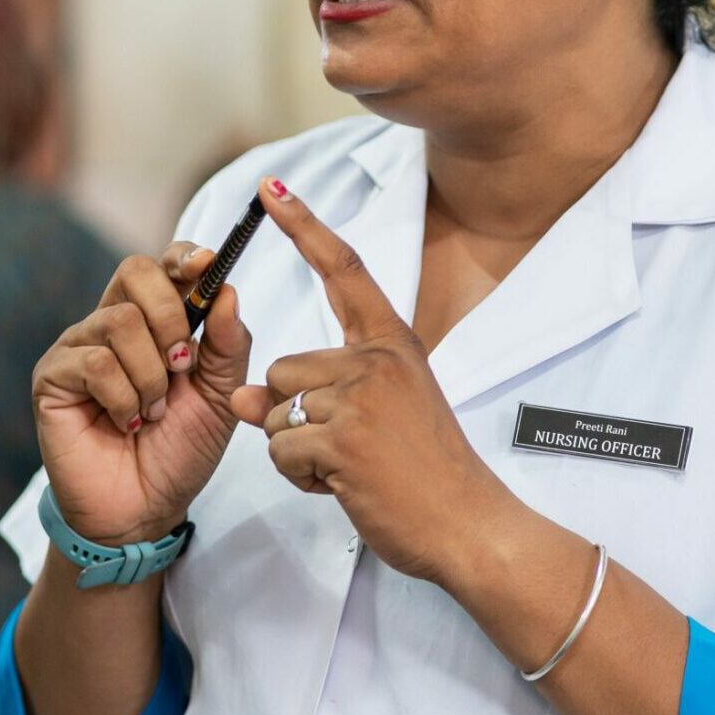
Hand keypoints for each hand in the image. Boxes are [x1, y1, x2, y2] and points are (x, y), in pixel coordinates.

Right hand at [31, 242, 253, 545]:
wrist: (146, 510)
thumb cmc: (180, 451)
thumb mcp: (221, 397)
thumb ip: (229, 344)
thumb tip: (227, 290)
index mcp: (152, 321)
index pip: (160, 265)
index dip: (182, 258)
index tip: (207, 267)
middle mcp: (111, 324)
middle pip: (135, 271)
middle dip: (171, 316)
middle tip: (182, 367)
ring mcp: (78, 348)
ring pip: (120, 322)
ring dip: (151, 376)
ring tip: (152, 413)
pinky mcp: (53, 377)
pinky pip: (95, 362)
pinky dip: (123, 397)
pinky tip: (126, 423)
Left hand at [231, 176, 515, 585]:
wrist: (468, 524)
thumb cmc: (424, 473)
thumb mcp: (376, 416)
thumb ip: (315, 396)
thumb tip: (245, 399)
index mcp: (392, 344)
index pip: (344, 271)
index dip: (304, 227)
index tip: (270, 189)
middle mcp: (376, 361)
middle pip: (282, 371)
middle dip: (295, 418)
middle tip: (351, 449)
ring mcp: (359, 398)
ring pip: (274, 414)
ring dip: (297, 452)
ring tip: (352, 468)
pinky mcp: (342, 439)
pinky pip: (280, 452)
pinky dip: (302, 478)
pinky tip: (345, 486)